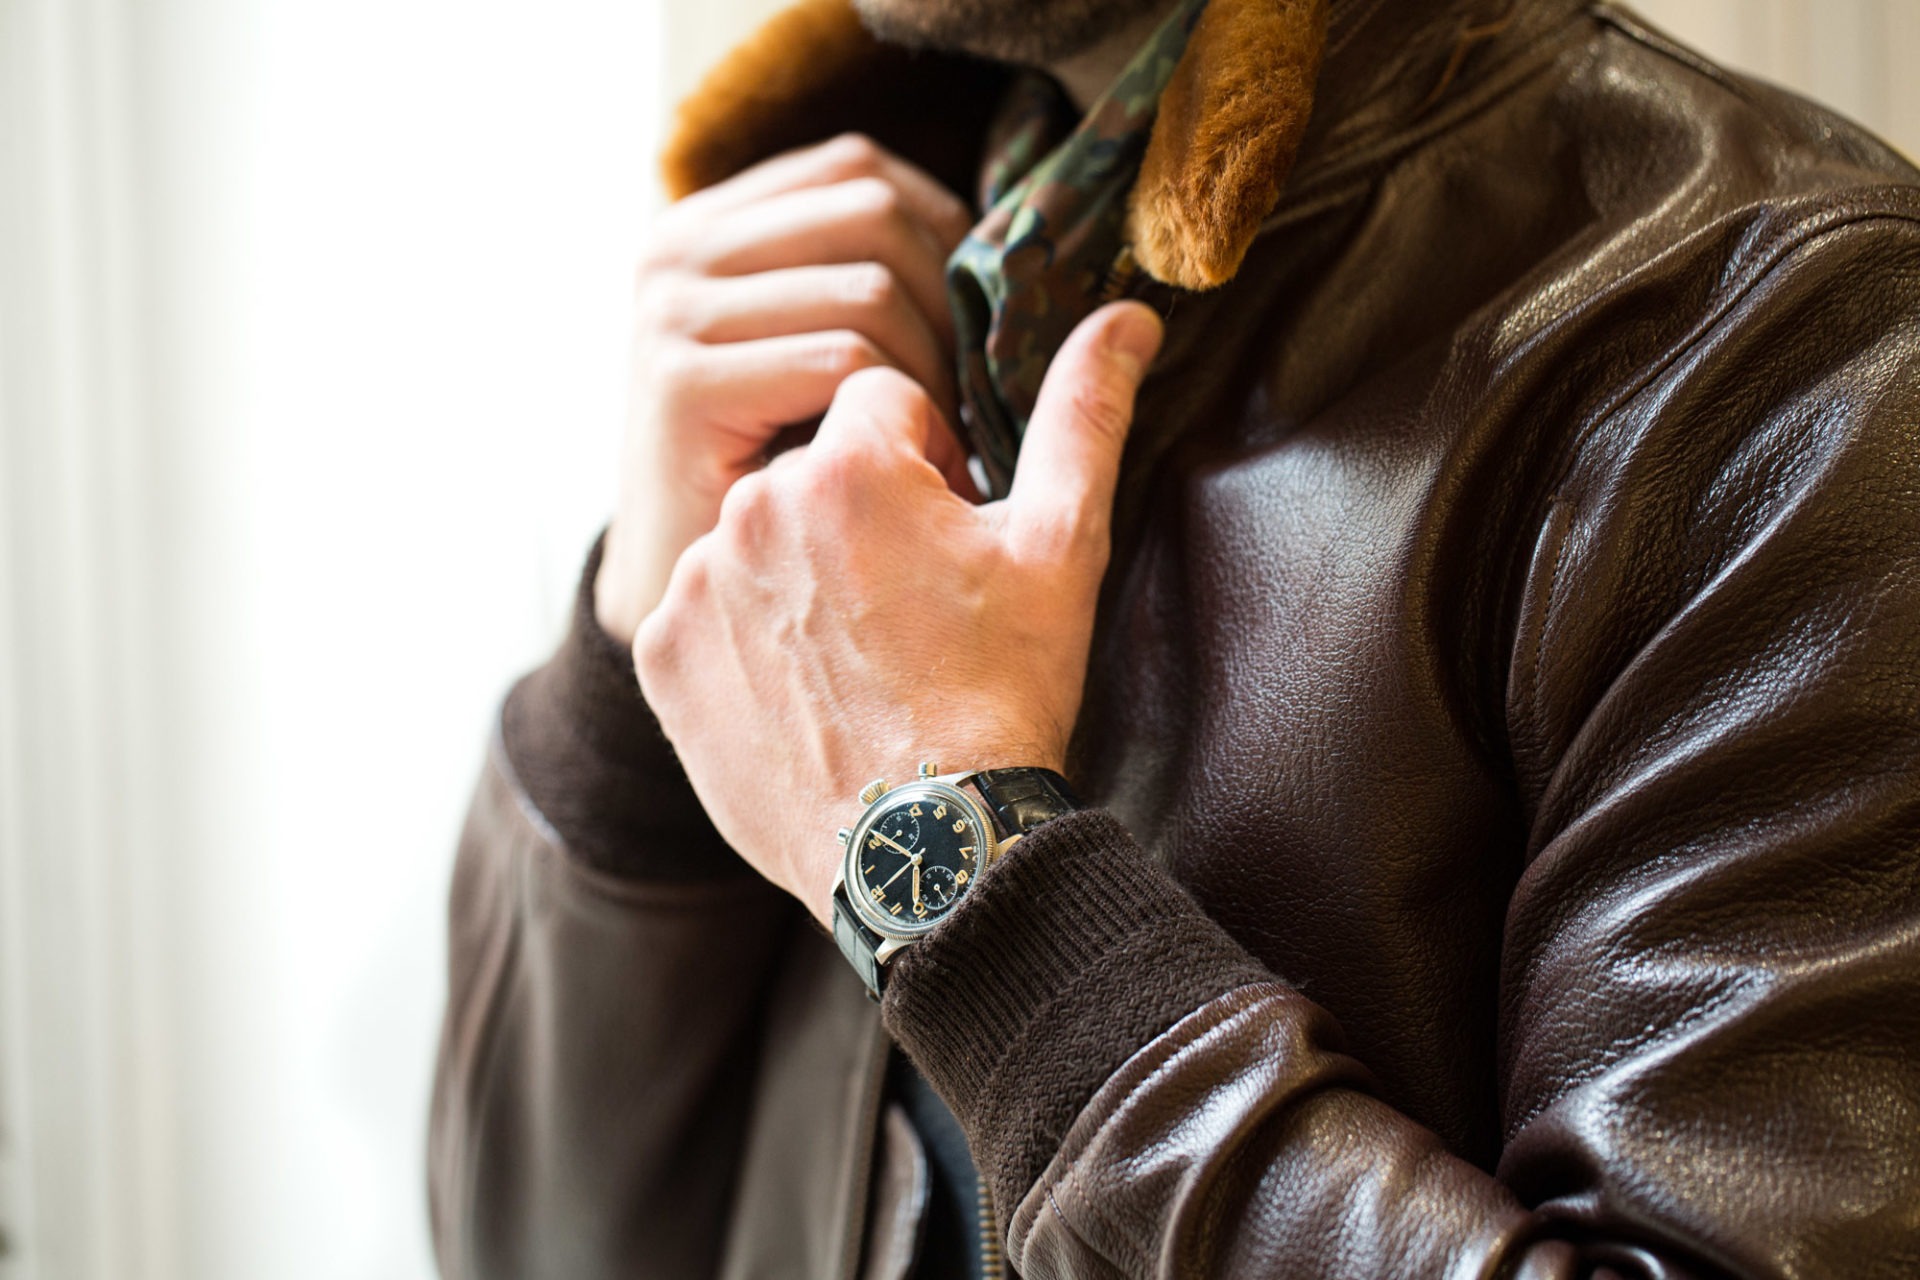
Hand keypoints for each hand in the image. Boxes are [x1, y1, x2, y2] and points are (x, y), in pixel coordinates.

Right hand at [595, 134, 977, 643]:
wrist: (695, 600)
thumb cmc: (784, 481)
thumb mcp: (821, 350)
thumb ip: (878, 275)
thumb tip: (1020, 228)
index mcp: (710, 225)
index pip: (860, 169)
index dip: (945, 233)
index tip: (982, 324)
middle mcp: (677, 250)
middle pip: (876, 218)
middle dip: (950, 309)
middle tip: (979, 400)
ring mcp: (671, 314)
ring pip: (872, 291)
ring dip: (937, 375)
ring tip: (952, 448)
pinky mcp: (683, 385)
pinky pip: (845, 362)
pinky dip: (906, 418)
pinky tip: (919, 477)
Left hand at [635, 302, 1164, 925]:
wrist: (928, 852)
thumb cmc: (1003, 696)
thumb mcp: (1059, 548)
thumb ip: (1083, 414)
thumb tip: (1126, 314)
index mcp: (846, 462)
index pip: (884, 404)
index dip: (931, 462)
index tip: (951, 535)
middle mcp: (749, 507)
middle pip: (813, 467)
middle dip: (859, 513)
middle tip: (910, 608)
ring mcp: (692, 585)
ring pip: (755, 536)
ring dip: (798, 571)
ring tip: (857, 657)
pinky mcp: (660, 656)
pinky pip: (703, 609)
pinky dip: (743, 636)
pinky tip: (801, 689)